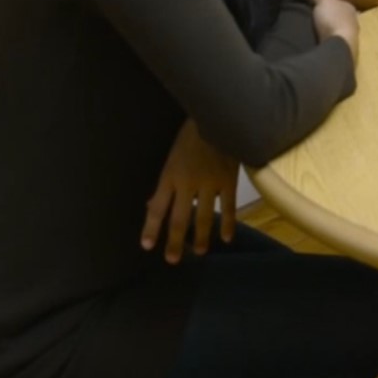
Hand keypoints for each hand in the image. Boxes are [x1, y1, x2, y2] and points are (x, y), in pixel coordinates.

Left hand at [141, 120, 238, 264]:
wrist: (218, 118)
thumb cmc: (191, 136)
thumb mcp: (171, 157)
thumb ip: (164, 183)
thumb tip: (151, 204)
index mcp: (170, 176)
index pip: (157, 207)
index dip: (151, 228)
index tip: (147, 245)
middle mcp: (188, 184)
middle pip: (180, 218)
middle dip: (175, 241)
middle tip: (173, 259)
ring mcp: (210, 184)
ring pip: (204, 216)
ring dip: (201, 237)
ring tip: (200, 252)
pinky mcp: (228, 181)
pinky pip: (229, 207)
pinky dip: (228, 224)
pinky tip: (227, 238)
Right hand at [308, 0, 358, 63]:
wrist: (340, 46)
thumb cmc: (333, 19)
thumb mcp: (323, 1)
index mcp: (349, 8)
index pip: (340, 2)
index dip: (331, 1)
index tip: (320, 2)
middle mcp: (353, 21)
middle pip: (340, 16)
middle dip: (331, 15)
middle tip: (317, 15)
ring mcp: (350, 36)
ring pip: (339, 29)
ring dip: (330, 28)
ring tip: (317, 29)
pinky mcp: (344, 48)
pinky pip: (335, 40)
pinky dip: (329, 39)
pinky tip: (322, 40)